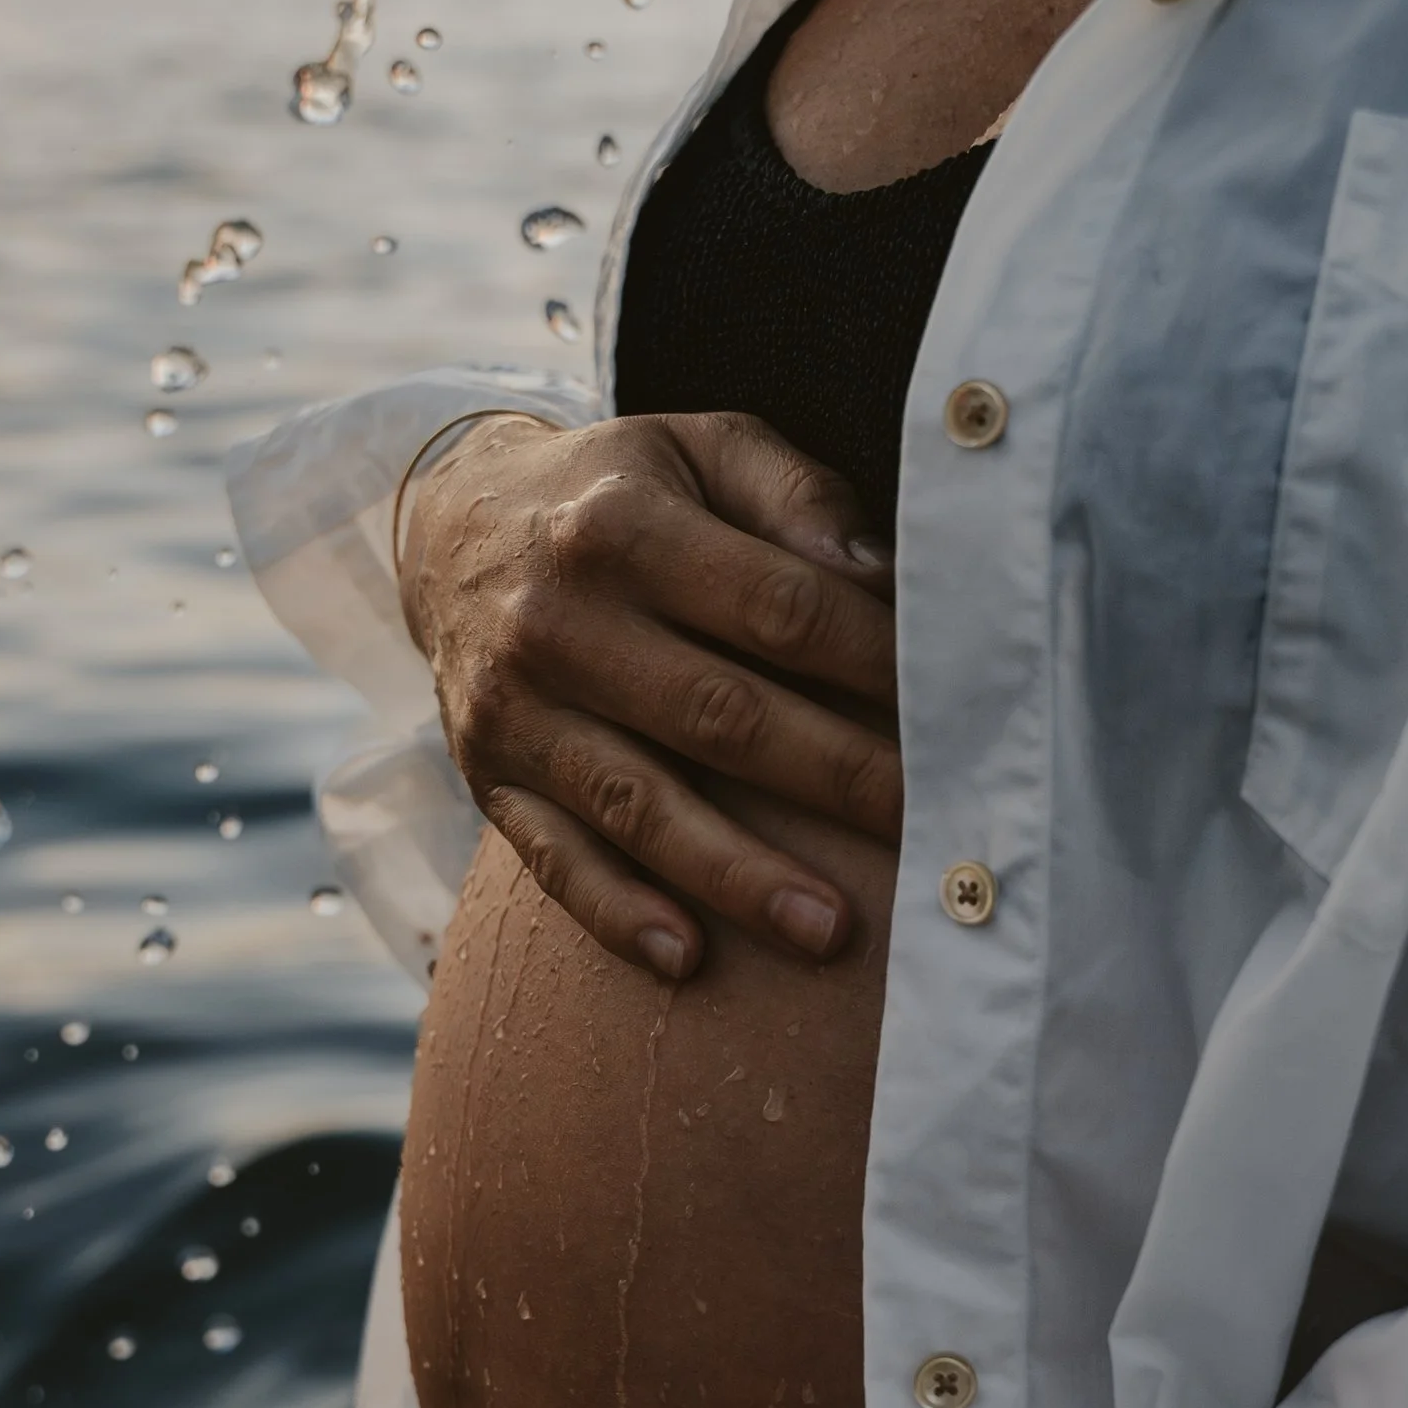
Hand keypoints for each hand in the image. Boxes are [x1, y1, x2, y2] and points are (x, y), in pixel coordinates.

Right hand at [398, 409, 901, 980]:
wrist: (452, 529)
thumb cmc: (620, 495)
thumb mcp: (701, 448)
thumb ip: (795, 495)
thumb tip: (879, 576)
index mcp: (623, 527)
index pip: (778, 608)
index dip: (873, 665)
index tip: (954, 712)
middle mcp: (560, 622)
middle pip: (723, 716)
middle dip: (837, 779)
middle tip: (929, 829)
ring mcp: (519, 711)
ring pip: (642, 805)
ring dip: (739, 874)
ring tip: (830, 930)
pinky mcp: (492, 781)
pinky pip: (556, 860)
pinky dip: (619, 913)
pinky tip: (686, 958)